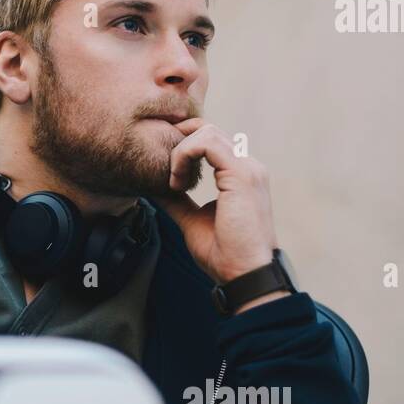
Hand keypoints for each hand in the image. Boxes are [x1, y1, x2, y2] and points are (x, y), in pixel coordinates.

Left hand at [154, 118, 279, 285]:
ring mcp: (247, 168)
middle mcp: (248, 166)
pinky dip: (184, 155)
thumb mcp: (193, 220)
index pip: (213, 141)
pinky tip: (177, 181)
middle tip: (166, 173)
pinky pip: (206, 143)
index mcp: (241, 176)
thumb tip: (156, 190)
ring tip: (173, 182)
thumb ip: (178, 201)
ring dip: (180, 152)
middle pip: (208, 131)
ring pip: (206, 132)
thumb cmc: (224, 253)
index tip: (168, 170)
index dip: (185, 147)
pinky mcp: (240, 174)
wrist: (243, 273)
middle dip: (179, 144)